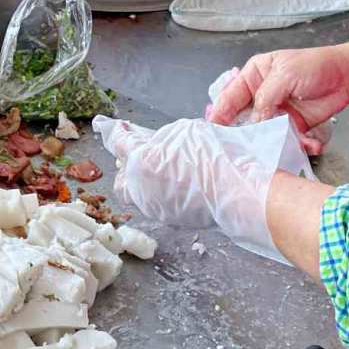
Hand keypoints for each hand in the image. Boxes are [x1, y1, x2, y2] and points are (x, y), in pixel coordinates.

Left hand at [93, 116, 293, 260]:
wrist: (237, 192)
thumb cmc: (214, 156)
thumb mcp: (184, 131)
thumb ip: (161, 138)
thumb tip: (154, 145)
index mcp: (140, 161)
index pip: (119, 143)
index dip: (115, 133)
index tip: (110, 127)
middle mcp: (141, 188)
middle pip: (121, 178)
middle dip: (126, 166)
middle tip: (139, 153)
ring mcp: (156, 208)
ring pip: (139, 195)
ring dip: (144, 182)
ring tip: (161, 170)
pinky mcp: (173, 220)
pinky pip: (159, 204)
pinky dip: (163, 194)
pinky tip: (179, 184)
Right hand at [208, 46, 348, 153]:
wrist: (347, 76)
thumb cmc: (314, 66)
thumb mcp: (285, 74)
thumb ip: (266, 96)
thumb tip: (255, 120)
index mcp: (254, 76)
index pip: (231, 95)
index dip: (220, 113)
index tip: (213, 130)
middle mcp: (262, 96)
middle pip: (244, 118)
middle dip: (244, 134)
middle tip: (242, 148)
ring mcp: (277, 112)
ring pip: (265, 134)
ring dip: (272, 143)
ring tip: (279, 148)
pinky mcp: (294, 126)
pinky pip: (288, 140)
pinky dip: (298, 145)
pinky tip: (311, 144)